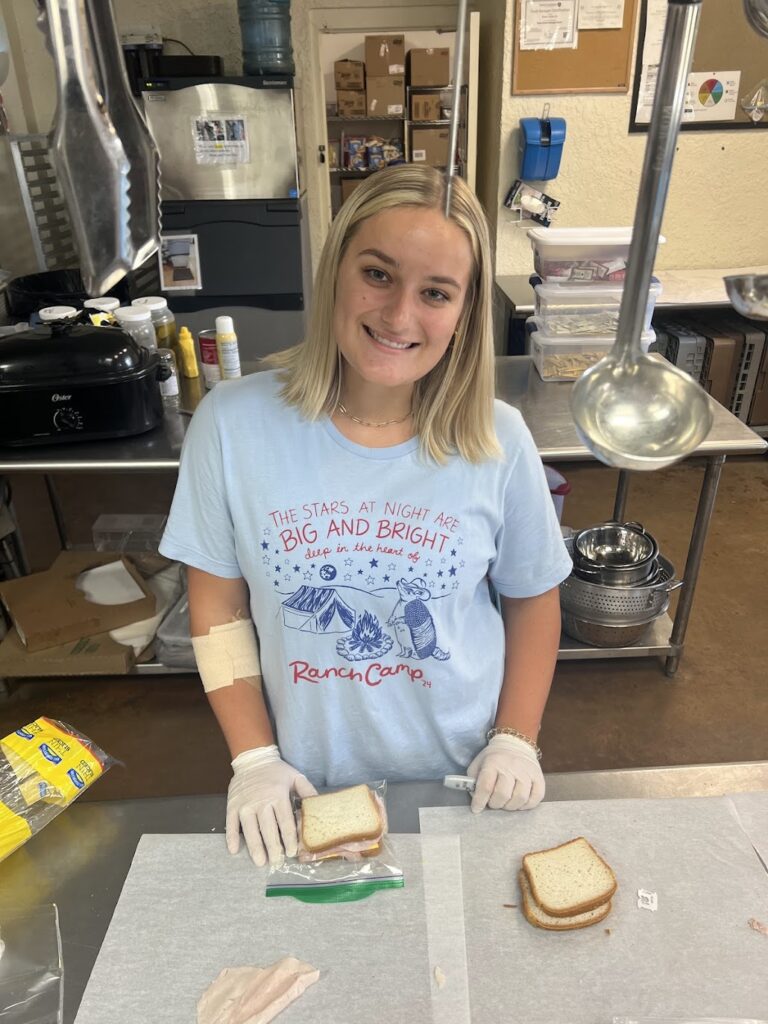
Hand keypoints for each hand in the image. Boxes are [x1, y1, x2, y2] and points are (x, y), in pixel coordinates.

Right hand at [226, 745, 316, 865]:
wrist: (253, 759)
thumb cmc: (276, 771)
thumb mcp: (296, 776)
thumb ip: (308, 791)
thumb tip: (320, 807)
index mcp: (278, 795)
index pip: (285, 822)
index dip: (289, 839)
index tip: (292, 852)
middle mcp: (261, 801)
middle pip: (268, 829)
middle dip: (273, 848)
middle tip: (277, 862)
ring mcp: (245, 804)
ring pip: (250, 830)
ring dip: (255, 847)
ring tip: (260, 862)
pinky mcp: (232, 804)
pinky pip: (231, 823)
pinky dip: (231, 837)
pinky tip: (234, 850)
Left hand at [466, 734, 543, 812]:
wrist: (515, 744)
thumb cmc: (494, 758)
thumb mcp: (478, 764)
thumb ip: (473, 781)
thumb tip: (476, 800)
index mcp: (493, 762)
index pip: (486, 786)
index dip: (480, 801)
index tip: (476, 809)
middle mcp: (511, 765)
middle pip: (503, 794)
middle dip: (495, 804)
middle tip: (493, 802)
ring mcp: (527, 771)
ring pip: (520, 798)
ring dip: (510, 806)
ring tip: (505, 803)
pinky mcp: (539, 777)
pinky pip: (536, 798)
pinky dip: (526, 805)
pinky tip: (519, 803)